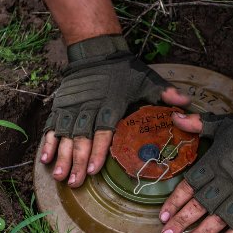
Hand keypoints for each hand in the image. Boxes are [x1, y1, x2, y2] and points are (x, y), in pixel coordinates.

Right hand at [40, 35, 189, 186]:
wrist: (96, 50)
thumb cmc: (123, 70)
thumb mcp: (147, 79)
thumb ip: (165, 94)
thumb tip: (186, 104)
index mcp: (110, 103)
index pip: (102, 130)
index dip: (97, 150)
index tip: (94, 169)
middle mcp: (88, 106)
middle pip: (81, 137)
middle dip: (76, 160)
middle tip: (73, 181)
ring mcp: (72, 107)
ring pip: (65, 135)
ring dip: (62, 156)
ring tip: (59, 175)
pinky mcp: (61, 106)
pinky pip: (52, 126)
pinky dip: (49, 142)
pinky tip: (45, 159)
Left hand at [159, 111, 232, 232]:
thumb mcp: (223, 124)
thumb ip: (198, 124)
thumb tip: (174, 116)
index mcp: (213, 166)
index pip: (188, 188)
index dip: (174, 203)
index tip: (162, 216)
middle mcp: (224, 185)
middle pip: (198, 207)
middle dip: (181, 223)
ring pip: (217, 220)